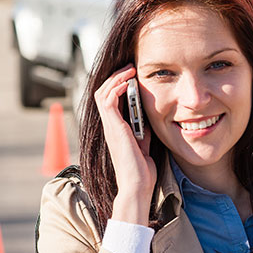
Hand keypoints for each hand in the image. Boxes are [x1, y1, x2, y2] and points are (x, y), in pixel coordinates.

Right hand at [94, 64, 156, 225]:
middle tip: (130, 67)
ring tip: (129, 69)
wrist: (137, 185)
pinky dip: (116, 88)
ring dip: (115, 78)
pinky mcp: (113, 128)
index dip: (119, 85)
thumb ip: (143, 130)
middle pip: (103, 92)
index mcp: (116, 128)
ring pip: (102, 93)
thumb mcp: (145, 143)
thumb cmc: (142, 170)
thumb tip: (150, 117)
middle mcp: (110, 126)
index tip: (133, 75)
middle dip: (116, 77)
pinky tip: (128, 82)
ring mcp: (110, 127)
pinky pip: (108, 101)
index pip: (111, 100)